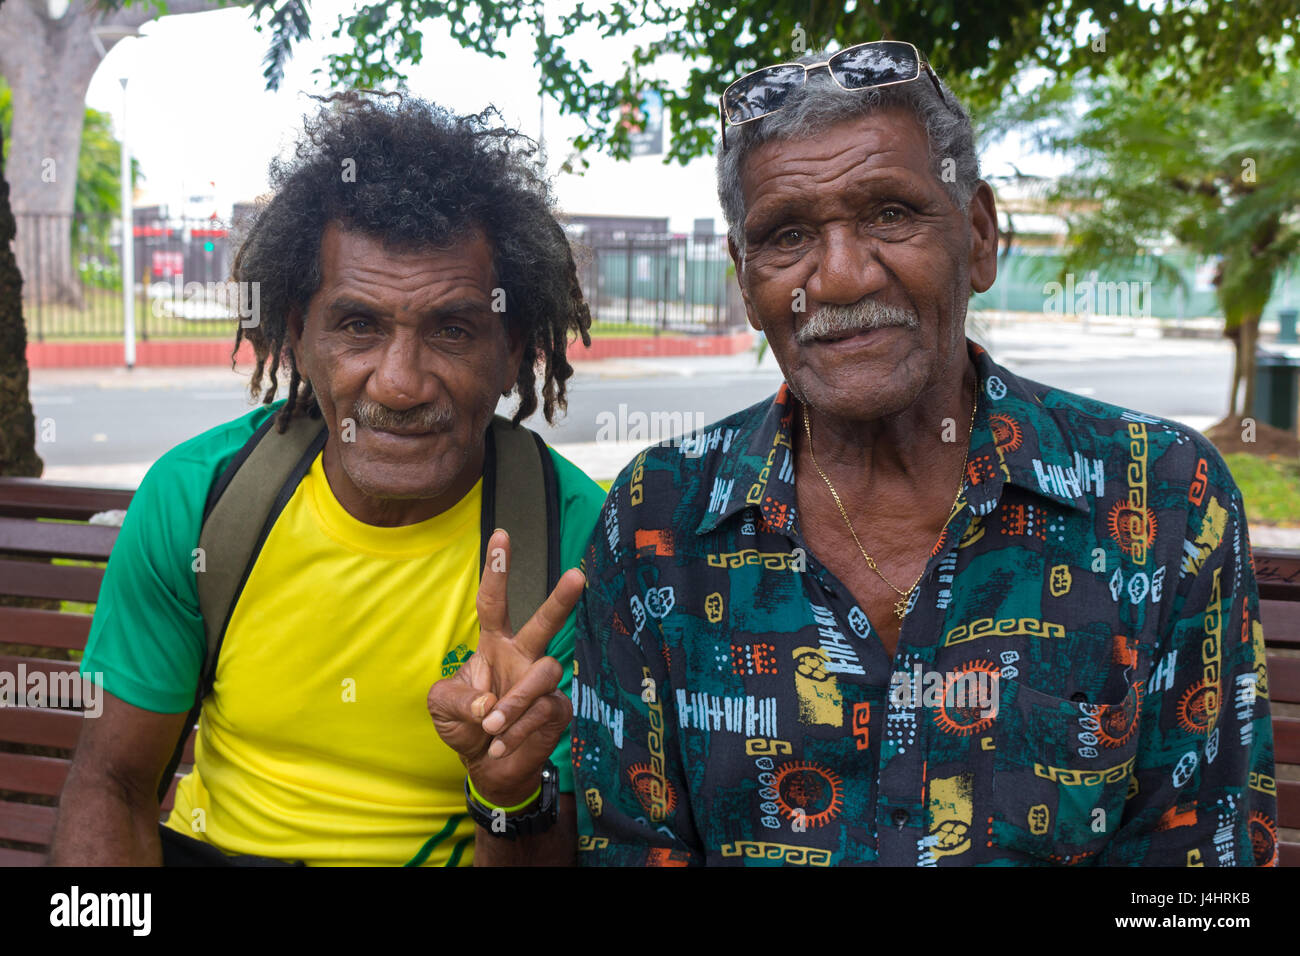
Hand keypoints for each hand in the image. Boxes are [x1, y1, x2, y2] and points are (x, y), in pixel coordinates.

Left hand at [427, 528, 584, 807]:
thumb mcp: (442, 708)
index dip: (497, 571)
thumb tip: (489, 704)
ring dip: (515, 702)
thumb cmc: (465, 725)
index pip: (494, 603)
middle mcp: (523, 657)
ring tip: (492, 726)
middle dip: (561, 599)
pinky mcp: (557, 710)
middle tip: (577, 575)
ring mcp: (543, 683)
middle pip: (545, 623)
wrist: (488, 766)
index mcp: (494, 645)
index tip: (501, 534)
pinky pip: (543, 711)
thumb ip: (458, 700)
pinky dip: (516, 732)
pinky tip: (499, 745)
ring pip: (544, 674)